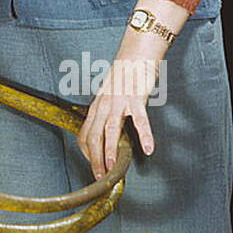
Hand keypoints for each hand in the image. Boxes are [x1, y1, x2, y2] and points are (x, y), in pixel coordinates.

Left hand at [76, 46, 161, 178]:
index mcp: (96, 107)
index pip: (84, 135)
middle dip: (95, 159)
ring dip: (110, 150)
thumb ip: (105, 116)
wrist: (134, 56)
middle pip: (94, 136)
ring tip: (112, 168)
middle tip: (99, 176)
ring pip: (111, 130)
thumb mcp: (107, 99)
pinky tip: (149, 149)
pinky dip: (145, 135)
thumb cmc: (122, 79)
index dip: (87, 154)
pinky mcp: (136, 98)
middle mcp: (103, 105)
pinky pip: (140, 119)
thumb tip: (105, 137)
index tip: (94, 167)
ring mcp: (119, 101)